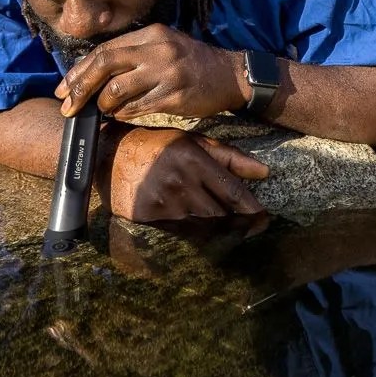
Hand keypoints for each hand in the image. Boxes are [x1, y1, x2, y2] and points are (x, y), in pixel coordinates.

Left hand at [55, 24, 246, 120]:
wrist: (231, 75)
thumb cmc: (192, 62)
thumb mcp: (164, 45)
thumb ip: (133, 54)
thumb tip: (93, 73)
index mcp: (152, 34)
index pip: (105, 50)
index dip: (80, 70)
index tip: (64, 88)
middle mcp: (158, 50)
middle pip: (105, 65)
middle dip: (81, 88)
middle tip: (68, 106)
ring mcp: (168, 73)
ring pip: (118, 89)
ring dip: (104, 104)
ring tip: (104, 110)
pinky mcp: (175, 96)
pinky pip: (138, 108)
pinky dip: (124, 113)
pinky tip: (121, 115)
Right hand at [108, 126, 267, 220]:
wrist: (111, 154)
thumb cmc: (158, 145)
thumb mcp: (193, 141)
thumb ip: (229, 157)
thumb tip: (264, 172)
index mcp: (194, 160)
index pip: (232, 191)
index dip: (252, 208)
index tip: (265, 218)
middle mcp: (181, 183)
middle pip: (220, 215)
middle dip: (238, 224)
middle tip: (251, 229)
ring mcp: (163, 203)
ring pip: (201, 228)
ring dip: (218, 232)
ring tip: (231, 233)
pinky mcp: (148, 218)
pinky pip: (179, 233)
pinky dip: (194, 235)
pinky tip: (203, 233)